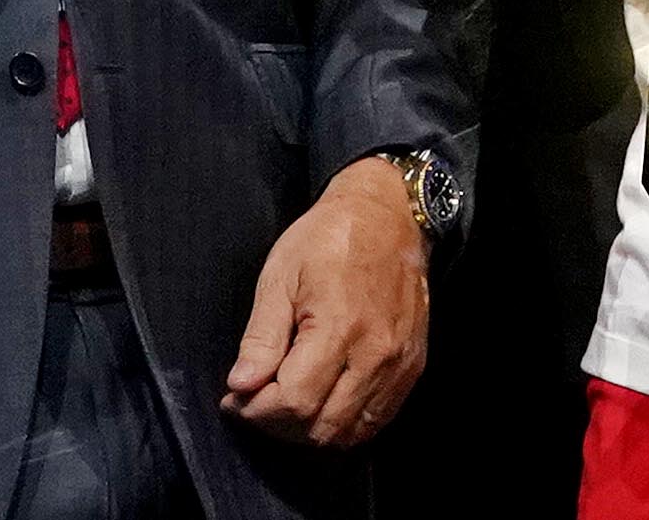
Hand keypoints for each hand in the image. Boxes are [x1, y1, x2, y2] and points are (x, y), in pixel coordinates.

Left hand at [223, 156, 428, 446]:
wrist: (388, 215)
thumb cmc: (329, 238)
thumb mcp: (281, 276)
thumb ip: (262, 336)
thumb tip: (241, 385)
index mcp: (339, 325)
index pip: (293, 402)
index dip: (255, 410)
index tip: (236, 397)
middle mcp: (375, 352)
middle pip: (321, 427)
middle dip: (278, 424)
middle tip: (257, 399)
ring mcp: (399, 363)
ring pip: (350, 432)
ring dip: (310, 430)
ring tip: (289, 401)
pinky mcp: (412, 365)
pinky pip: (377, 420)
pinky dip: (345, 424)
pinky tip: (323, 402)